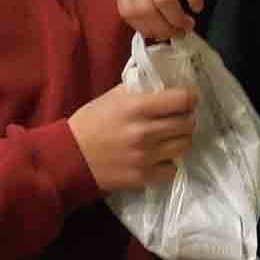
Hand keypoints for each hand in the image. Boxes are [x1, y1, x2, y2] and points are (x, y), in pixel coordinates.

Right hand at [68, 83, 197, 191]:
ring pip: (184, 145)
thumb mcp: (112, 97)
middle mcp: (145, 131)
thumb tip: (165, 82)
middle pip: (188, 123)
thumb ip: (139, 89)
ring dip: (180, 139)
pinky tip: (159, 157)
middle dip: (186, 118)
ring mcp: (146, 156)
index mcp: (137, 107)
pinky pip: (172, 169)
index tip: (186, 98)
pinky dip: (169, 163)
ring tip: (170, 137)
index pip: (182, 99)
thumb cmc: (90, 122)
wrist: (69, 157)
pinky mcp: (143, 177)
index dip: (189, 97)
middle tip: (179, 118)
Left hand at [112, 0, 207, 40]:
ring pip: (164, 0)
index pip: (126, 8)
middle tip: (177, 32)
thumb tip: (149, 24)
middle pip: (145, 8)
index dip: (144, 28)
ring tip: (188, 23)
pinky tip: (198, 4)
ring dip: (178, 18)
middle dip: (163, 28)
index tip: (159, 34)